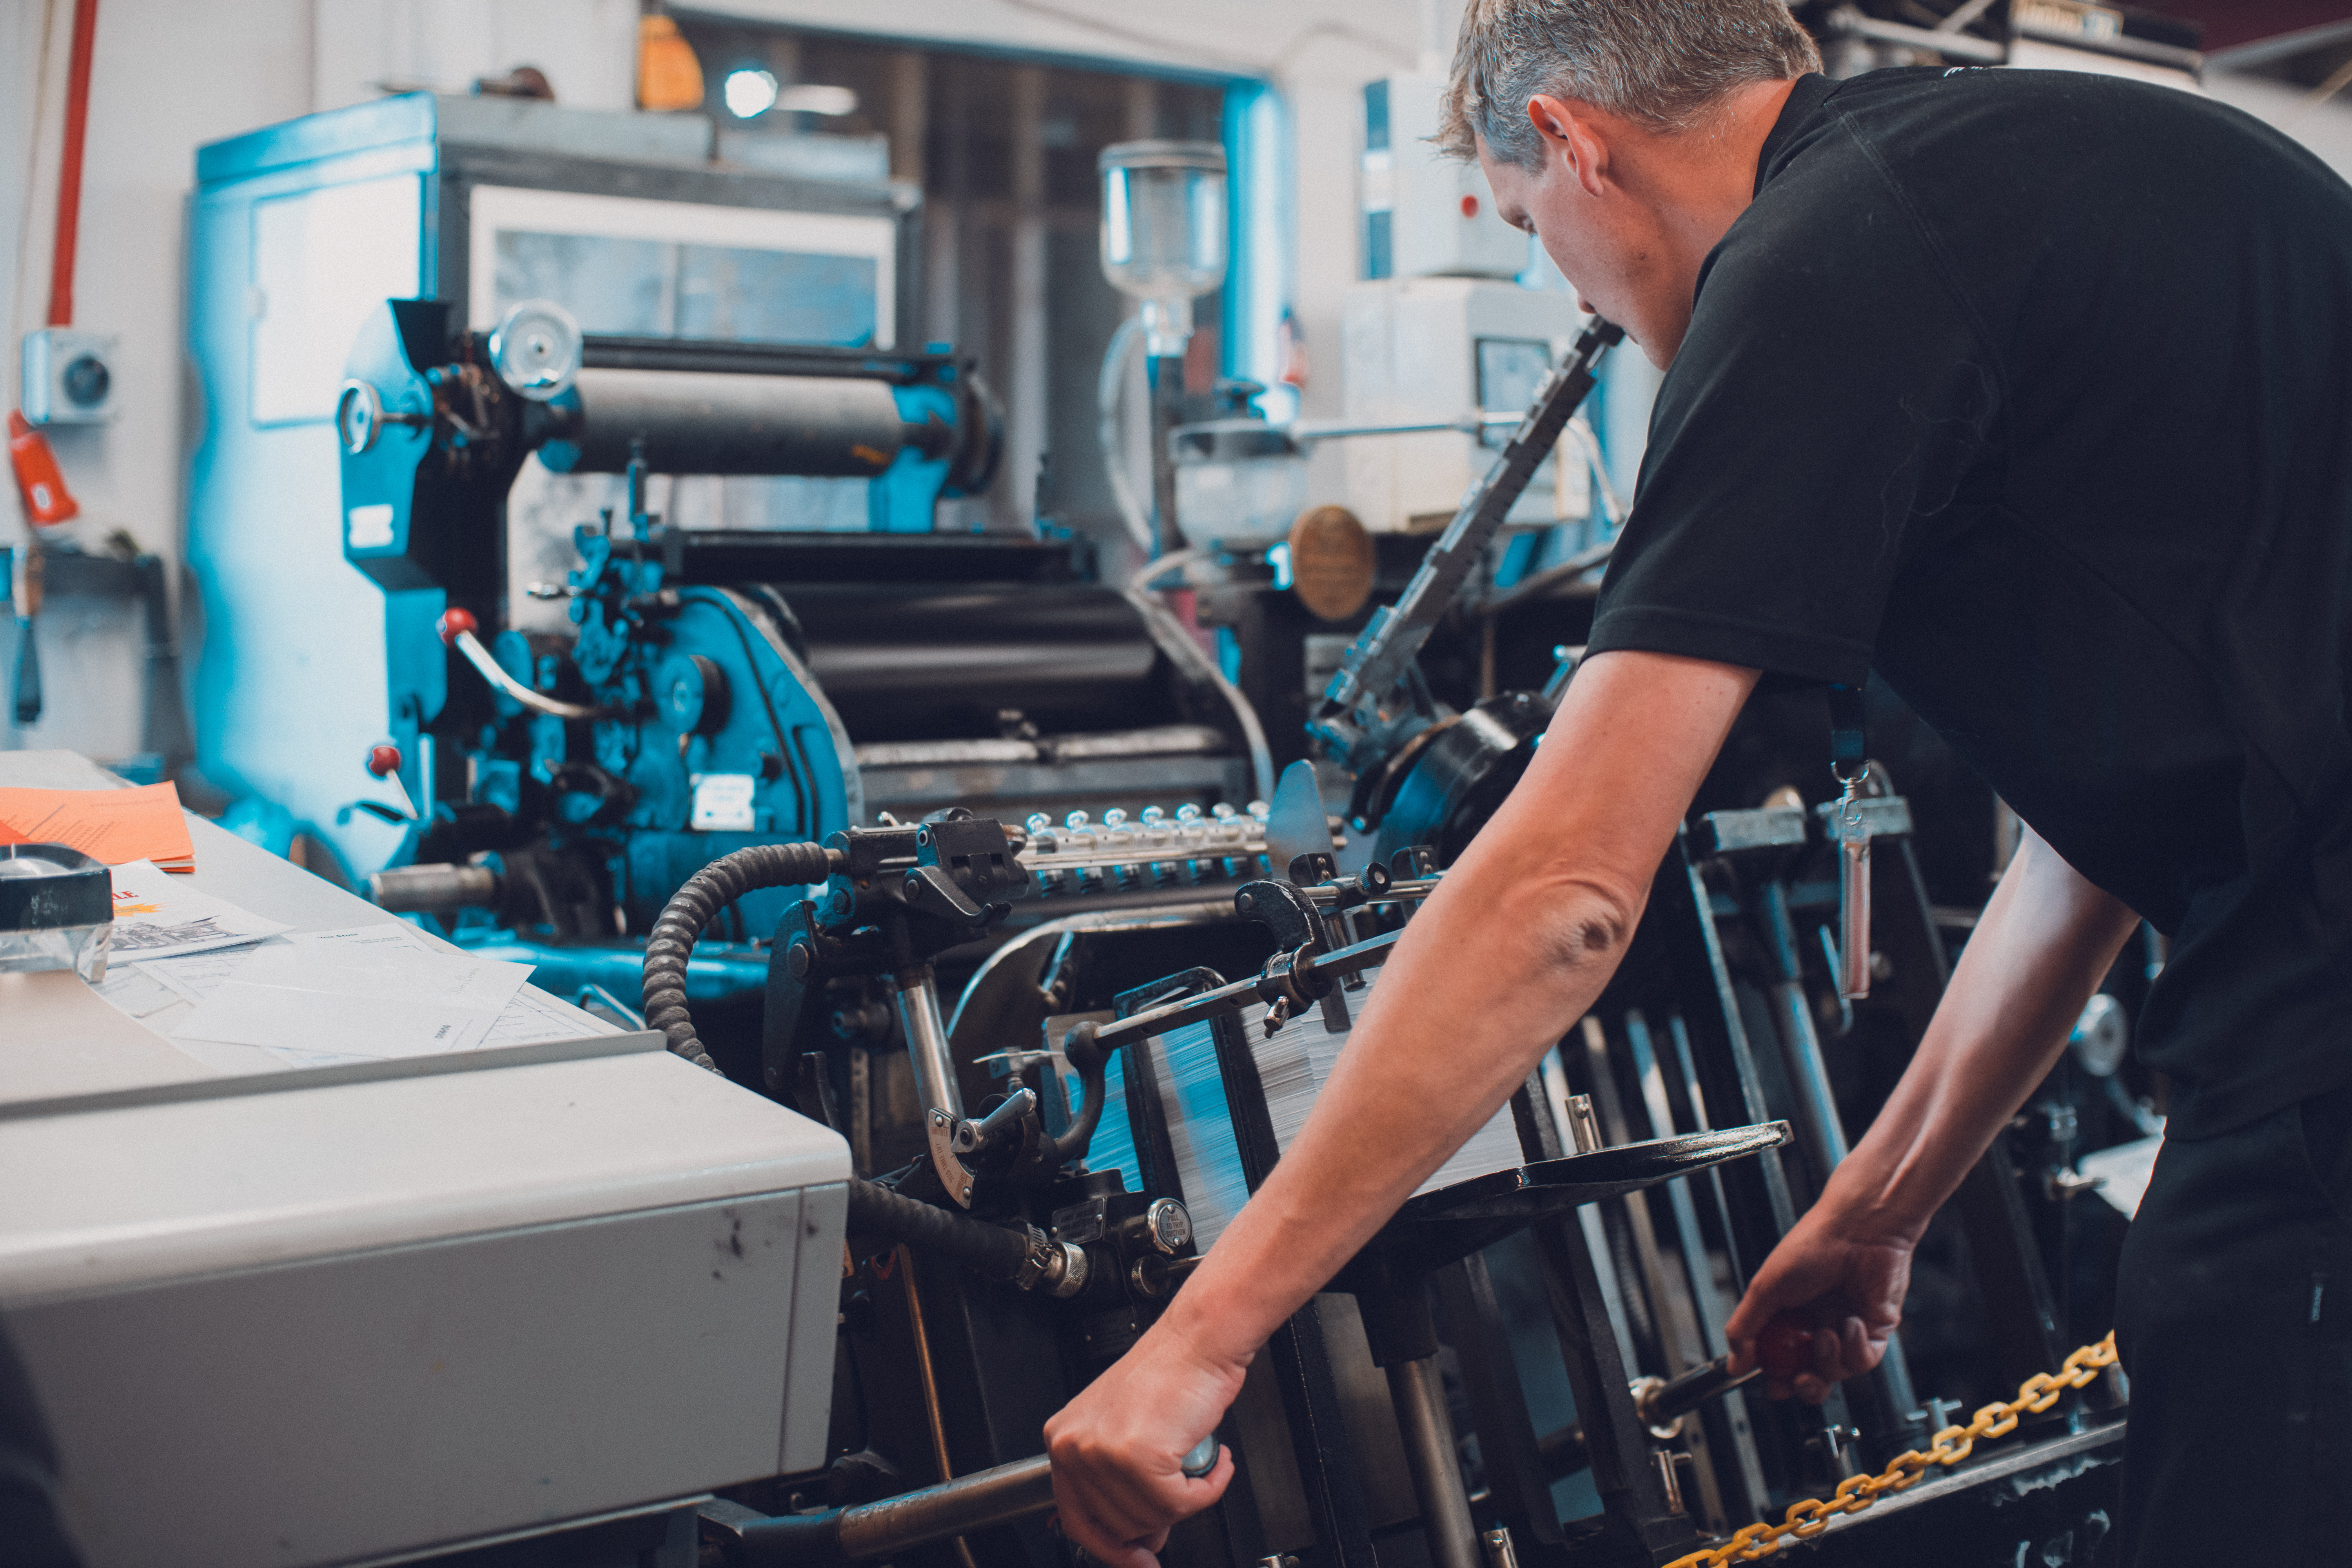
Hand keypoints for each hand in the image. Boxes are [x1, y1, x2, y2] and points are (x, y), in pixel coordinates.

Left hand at [1044, 1317, 1248, 1566]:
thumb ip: (1122, 1486)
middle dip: (1160, 1517)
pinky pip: (1181, 1503)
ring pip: (1152, 1517)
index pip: (1076, 1518)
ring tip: (1201, 1466)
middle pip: (1119, 1524)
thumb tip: (1140, 1538)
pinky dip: (1208, 1489)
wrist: (1199, 1340)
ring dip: (1190, 1498)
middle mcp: (1074, 1445)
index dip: (1111, 1548)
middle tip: (1184, 1494)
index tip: (1136, 1560)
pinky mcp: (1138, 1456)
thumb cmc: (1171, 1373)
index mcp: (1064, 1438)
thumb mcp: (1127, 1431)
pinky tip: (1215, 1463)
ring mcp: (1102, 1451)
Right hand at [1723, 1202, 1915, 1403]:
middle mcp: (1816, 1325)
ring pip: (1836, 1372)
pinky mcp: (1874, 1331)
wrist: (1860, 1230)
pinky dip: (1855, 1348)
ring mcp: (1845, 1330)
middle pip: (1809, 1375)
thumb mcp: (1766, 1287)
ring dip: (1828, 1360)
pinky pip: (1863, 1360)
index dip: (1776, 1377)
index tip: (1772, 1383)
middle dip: (1803, 1384)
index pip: (1778, 1360)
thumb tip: (1734, 1363)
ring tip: (1825, 1334)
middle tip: (1798, 1379)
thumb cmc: (1813, 1245)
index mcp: (1788, 1315)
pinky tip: (1851, 1324)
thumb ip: (1745, 1327)